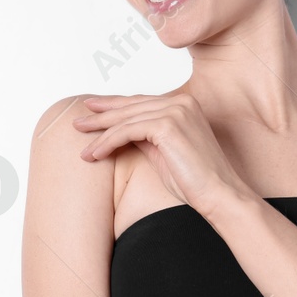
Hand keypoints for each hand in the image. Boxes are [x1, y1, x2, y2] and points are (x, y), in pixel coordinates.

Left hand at [72, 93, 250, 212]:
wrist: (218, 194)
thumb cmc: (194, 180)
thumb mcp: (163, 152)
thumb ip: (145, 136)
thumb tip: (119, 131)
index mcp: (183, 104)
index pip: (140, 102)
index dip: (114, 106)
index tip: (92, 110)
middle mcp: (181, 102)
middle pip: (130, 107)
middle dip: (101, 115)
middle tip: (78, 123)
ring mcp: (176, 111)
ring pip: (126, 119)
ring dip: (100, 134)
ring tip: (83, 146)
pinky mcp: (168, 125)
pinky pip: (128, 131)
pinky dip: (108, 142)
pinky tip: (96, 153)